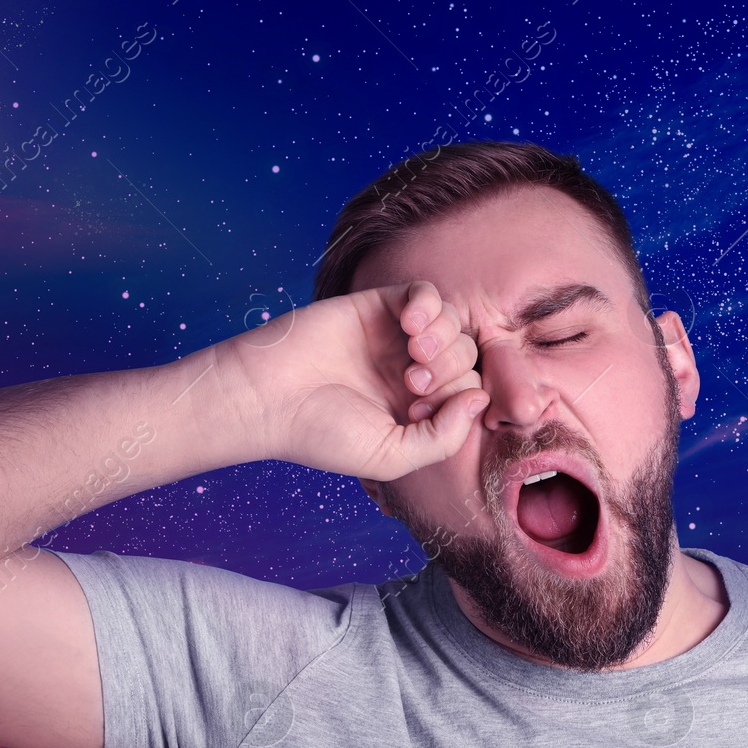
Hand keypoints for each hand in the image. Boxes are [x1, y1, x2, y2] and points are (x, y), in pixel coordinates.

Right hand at [227, 280, 488, 481]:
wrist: (267, 397)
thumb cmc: (322, 434)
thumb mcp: (393, 455)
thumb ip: (444, 436)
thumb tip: (480, 399)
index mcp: (415, 409)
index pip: (466, 392)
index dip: (456, 398)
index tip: (415, 409)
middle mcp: (409, 371)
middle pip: (464, 357)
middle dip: (450, 369)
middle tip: (411, 384)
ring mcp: (394, 338)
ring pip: (451, 324)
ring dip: (444, 338)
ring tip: (412, 354)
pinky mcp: (375, 306)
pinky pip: (424, 292)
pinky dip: (428, 303)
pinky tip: (409, 323)